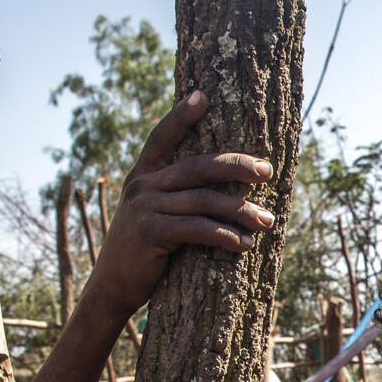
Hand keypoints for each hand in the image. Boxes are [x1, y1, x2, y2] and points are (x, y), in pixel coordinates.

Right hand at [79, 90, 274, 322]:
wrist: (113, 287)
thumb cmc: (145, 251)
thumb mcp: (155, 216)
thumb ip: (176, 197)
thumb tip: (224, 190)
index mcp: (144, 175)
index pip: (162, 137)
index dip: (181, 115)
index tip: (202, 94)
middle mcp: (143, 185)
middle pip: (197, 166)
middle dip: (236, 166)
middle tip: (267, 171)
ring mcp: (145, 207)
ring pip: (204, 200)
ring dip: (241, 210)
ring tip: (267, 221)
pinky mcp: (151, 233)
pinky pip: (198, 229)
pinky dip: (226, 236)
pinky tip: (246, 244)